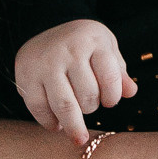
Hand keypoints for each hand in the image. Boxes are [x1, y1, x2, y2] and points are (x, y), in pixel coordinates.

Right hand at [14, 19, 135, 143]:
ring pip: (64, 106)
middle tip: (89, 107)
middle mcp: (68, 50)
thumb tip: (131, 92)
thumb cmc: (83, 44)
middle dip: (92, 108)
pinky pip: (40, 108)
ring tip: (77, 130)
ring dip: (73, 124)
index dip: (112, 97)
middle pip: (88, 96)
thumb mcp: (106, 49)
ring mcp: (46, 63)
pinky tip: (56, 125)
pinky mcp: (26, 76)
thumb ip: (119, 72)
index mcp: (92, 41)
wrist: (45, 27)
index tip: (109, 102)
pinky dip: (50, 123)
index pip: (110, 77)